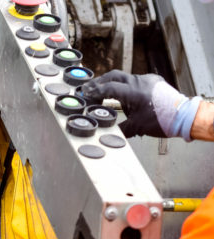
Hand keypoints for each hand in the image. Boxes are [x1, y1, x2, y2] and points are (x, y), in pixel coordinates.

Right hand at [81, 71, 198, 139]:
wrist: (182, 115)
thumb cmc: (162, 121)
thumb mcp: (137, 128)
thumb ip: (119, 129)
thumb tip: (106, 133)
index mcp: (133, 92)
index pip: (108, 88)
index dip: (95, 91)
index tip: (85, 94)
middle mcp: (139, 81)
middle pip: (114, 76)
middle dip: (99, 82)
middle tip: (89, 88)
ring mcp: (146, 79)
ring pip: (124, 77)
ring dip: (112, 83)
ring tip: (103, 92)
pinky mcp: (153, 80)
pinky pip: (135, 80)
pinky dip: (125, 86)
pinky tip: (122, 94)